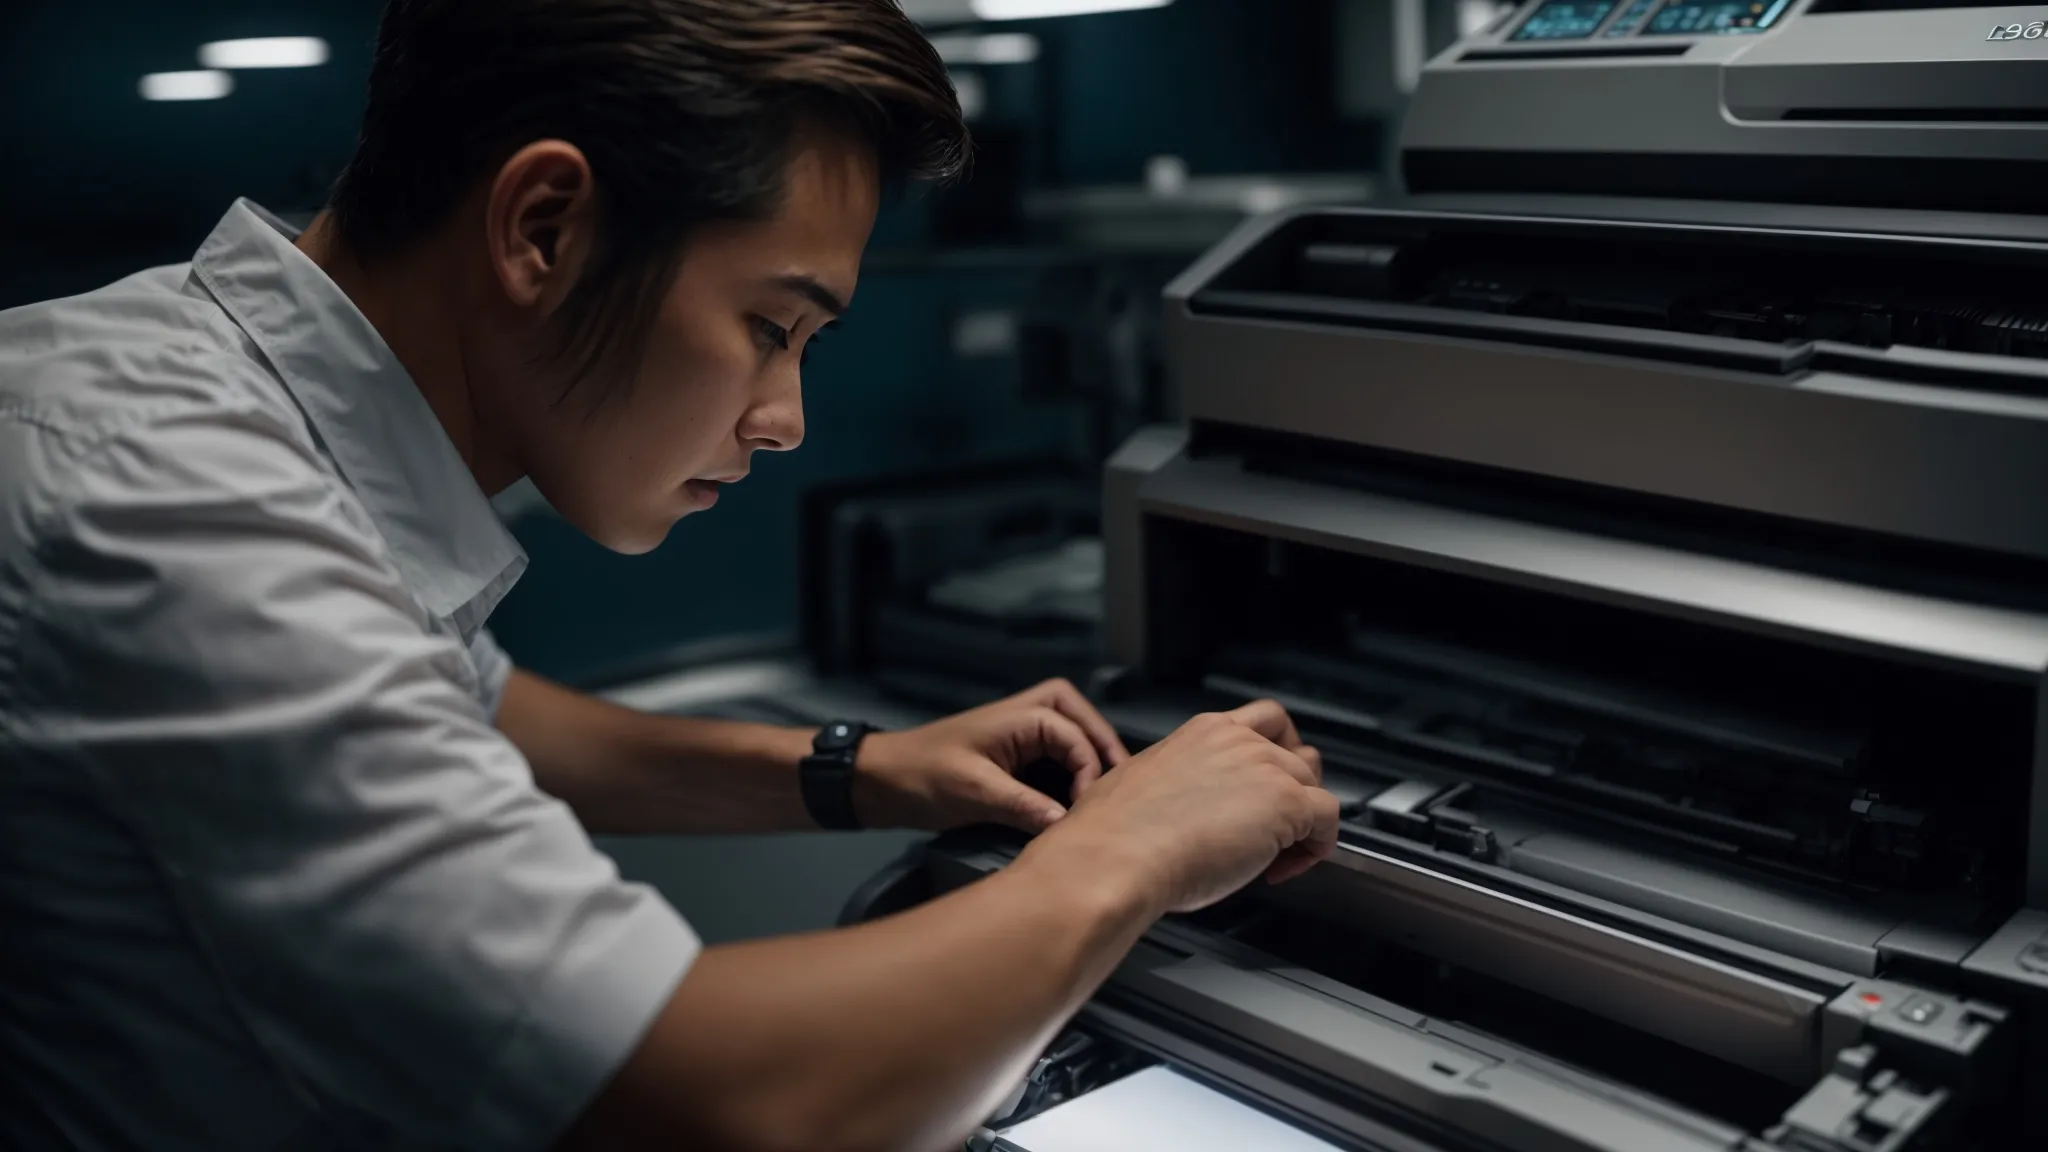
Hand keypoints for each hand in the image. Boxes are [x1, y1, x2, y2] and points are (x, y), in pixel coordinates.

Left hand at [852, 679, 1130, 833]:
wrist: (880, 781)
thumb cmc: (922, 775)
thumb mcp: (974, 791)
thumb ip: (1024, 806)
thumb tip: (1068, 826)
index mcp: (1024, 714)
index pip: (1078, 739)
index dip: (1091, 774)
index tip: (1088, 813)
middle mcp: (1030, 716)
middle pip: (1087, 726)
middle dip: (1105, 755)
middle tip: (1121, 793)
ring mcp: (1023, 736)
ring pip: (1075, 742)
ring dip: (1091, 766)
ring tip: (1106, 802)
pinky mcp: (1016, 759)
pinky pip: (1056, 761)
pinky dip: (1071, 778)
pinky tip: (1078, 807)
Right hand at [1025, 700, 1338, 914]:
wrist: (1115, 856)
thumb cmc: (1113, 833)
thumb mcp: (1139, 785)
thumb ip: (1174, 784)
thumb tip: (1177, 806)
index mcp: (1203, 732)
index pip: (1264, 722)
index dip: (1274, 753)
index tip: (1264, 785)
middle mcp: (1239, 742)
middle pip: (1298, 754)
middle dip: (1292, 790)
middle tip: (1273, 826)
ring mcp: (1267, 769)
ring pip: (1316, 784)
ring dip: (1306, 818)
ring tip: (1278, 852)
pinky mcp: (1287, 803)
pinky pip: (1331, 819)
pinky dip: (1319, 845)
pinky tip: (1286, 867)